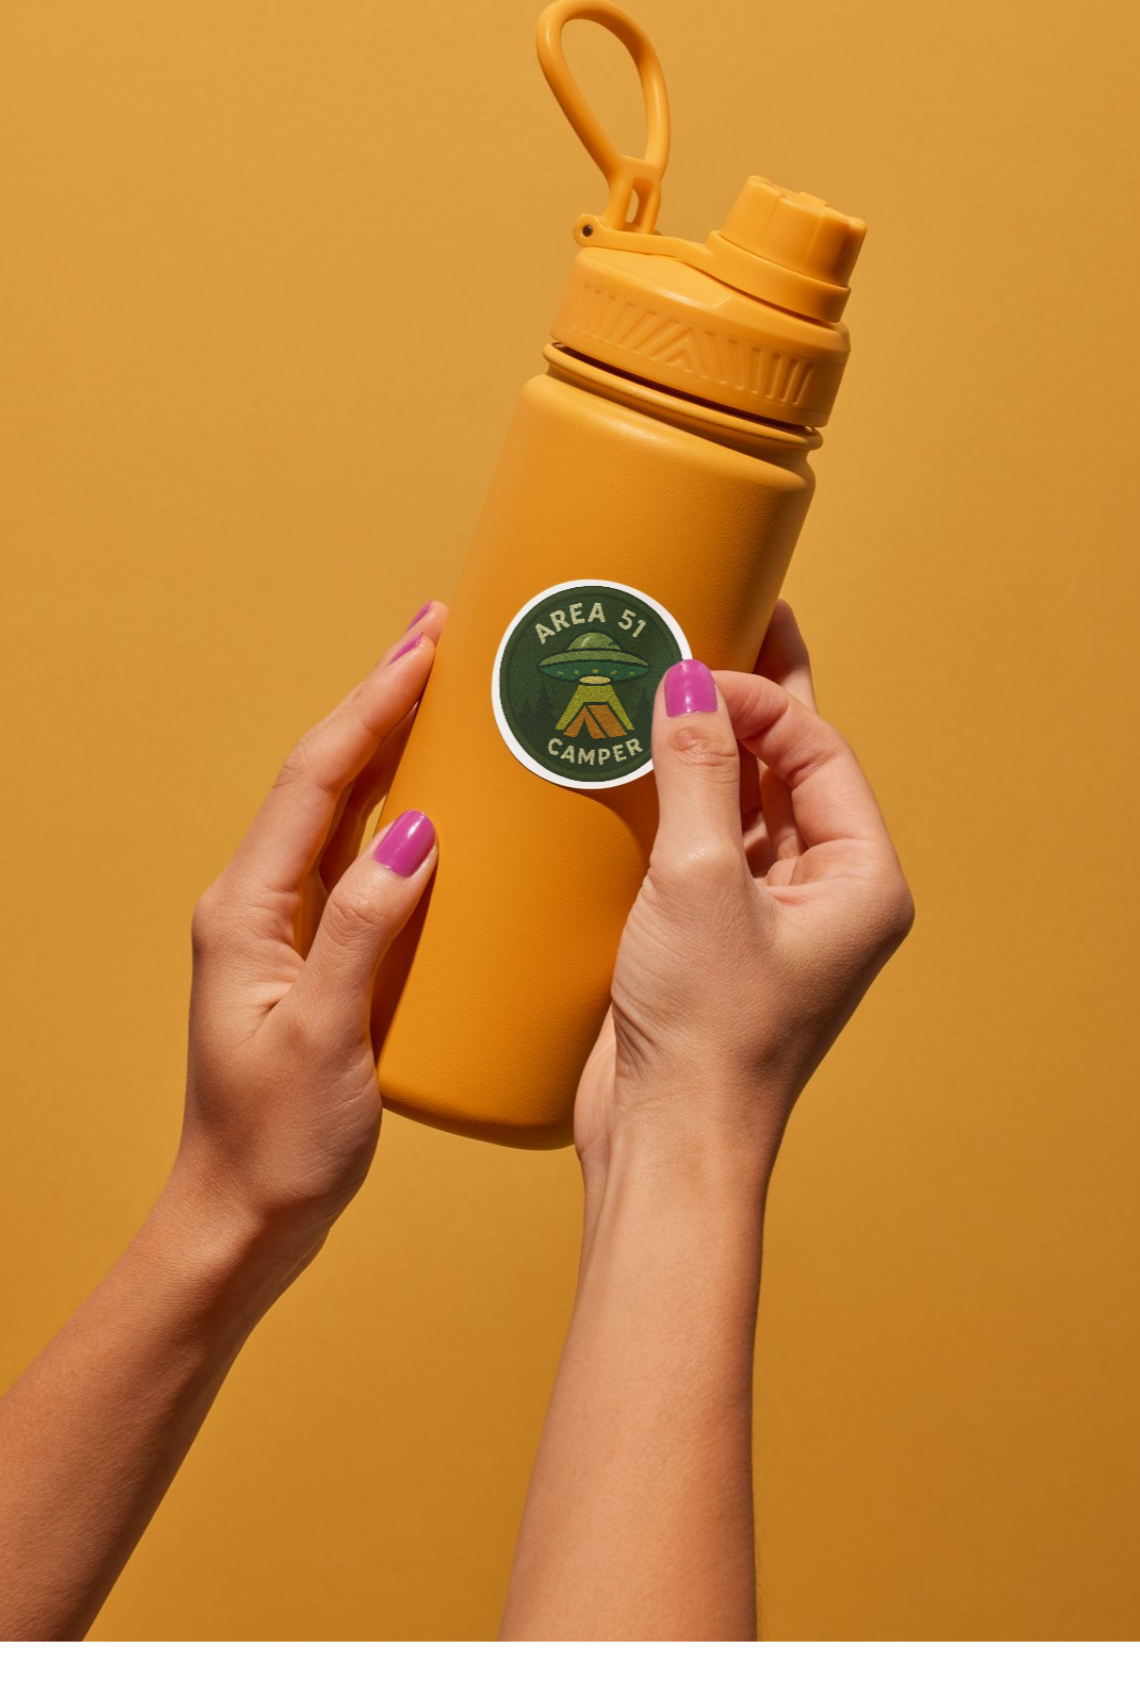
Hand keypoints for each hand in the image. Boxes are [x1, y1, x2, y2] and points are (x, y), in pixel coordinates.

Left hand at [171, 604, 444, 1289]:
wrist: (243, 1221)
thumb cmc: (276, 1145)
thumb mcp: (326, 1039)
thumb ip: (363, 931)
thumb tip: (415, 832)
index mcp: (248, 910)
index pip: (314, 780)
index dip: (369, 705)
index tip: (423, 648)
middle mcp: (259, 904)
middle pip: (323, 776)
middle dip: (380, 699)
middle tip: (439, 634)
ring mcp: (284, 929)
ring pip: (341, 810)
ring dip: (389, 744)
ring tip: (444, 689)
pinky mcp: (314, 957)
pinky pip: (358, 859)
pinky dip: (399, 808)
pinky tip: (440, 800)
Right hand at [576, 604, 912, 1188]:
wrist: (666, 1145)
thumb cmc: (708, 1032)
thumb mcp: (700, 881)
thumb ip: (699, 772)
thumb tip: (689, 681)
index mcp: (860, 880)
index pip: (817, 751)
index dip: (759, 697)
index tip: (691, 662)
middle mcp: (826, 892)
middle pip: (790, 765)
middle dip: (749, 698)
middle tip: (716, 614)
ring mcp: (769, 914)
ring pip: (744, 800)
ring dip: (705, 744)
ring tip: (665, 671)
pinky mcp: (712, 934)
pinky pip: (703, 840)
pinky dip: (674, 795)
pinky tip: (635, 757)